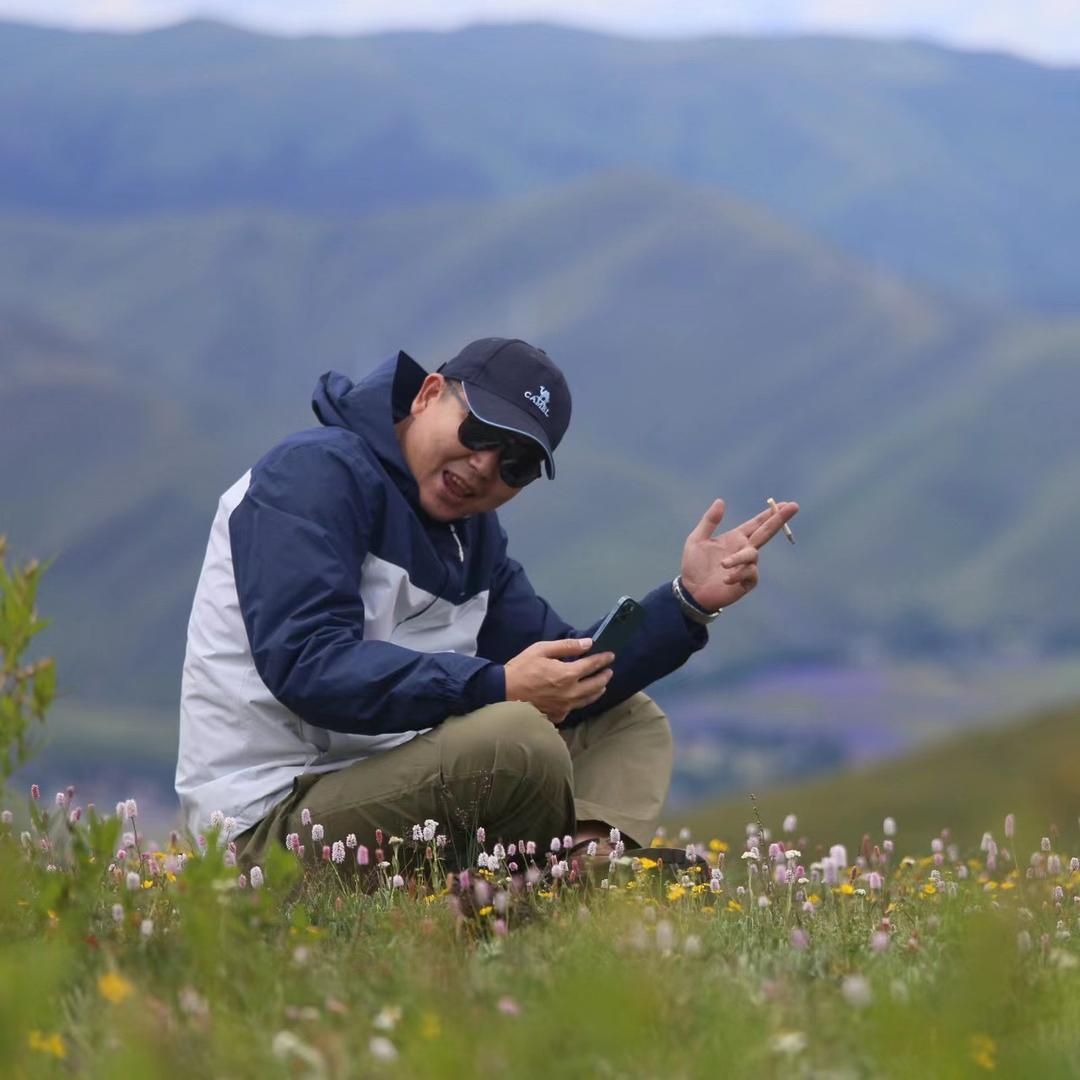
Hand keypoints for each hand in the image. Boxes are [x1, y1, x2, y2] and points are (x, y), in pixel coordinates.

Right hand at [503, 638, 614, 724]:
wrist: (503, 693)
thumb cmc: (521, 669)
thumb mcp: (541, 650)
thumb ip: (566, 646)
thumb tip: (587, 643)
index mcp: (568, 674)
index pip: (592, 665)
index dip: (603, 659)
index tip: (611, 655)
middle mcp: (571, 693)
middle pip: (596, 685)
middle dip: (604, 676)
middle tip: (609, 670)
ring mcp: (565, 706)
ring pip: (588, 699)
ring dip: (597, 690)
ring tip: (602, 685)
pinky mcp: (557, 715)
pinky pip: (574, 708)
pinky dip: (581, 702)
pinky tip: (580, 699)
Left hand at [680, 498, 798, 612]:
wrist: (691, 591)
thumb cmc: (694, 566)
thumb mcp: (696, 539)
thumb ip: (709, 521)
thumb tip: (721, 501)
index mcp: (736, 538)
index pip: (756, 523)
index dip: (770, 513)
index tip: (785, 503)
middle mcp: (744, 550)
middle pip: (766, 532)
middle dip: (779, 520)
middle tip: (794, 506)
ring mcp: (747, 566)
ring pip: (752, 555)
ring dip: (738, 558)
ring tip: (722, 565)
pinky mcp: (747, 582)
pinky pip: (750, 573)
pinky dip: (737, 574)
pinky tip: (725, 579)